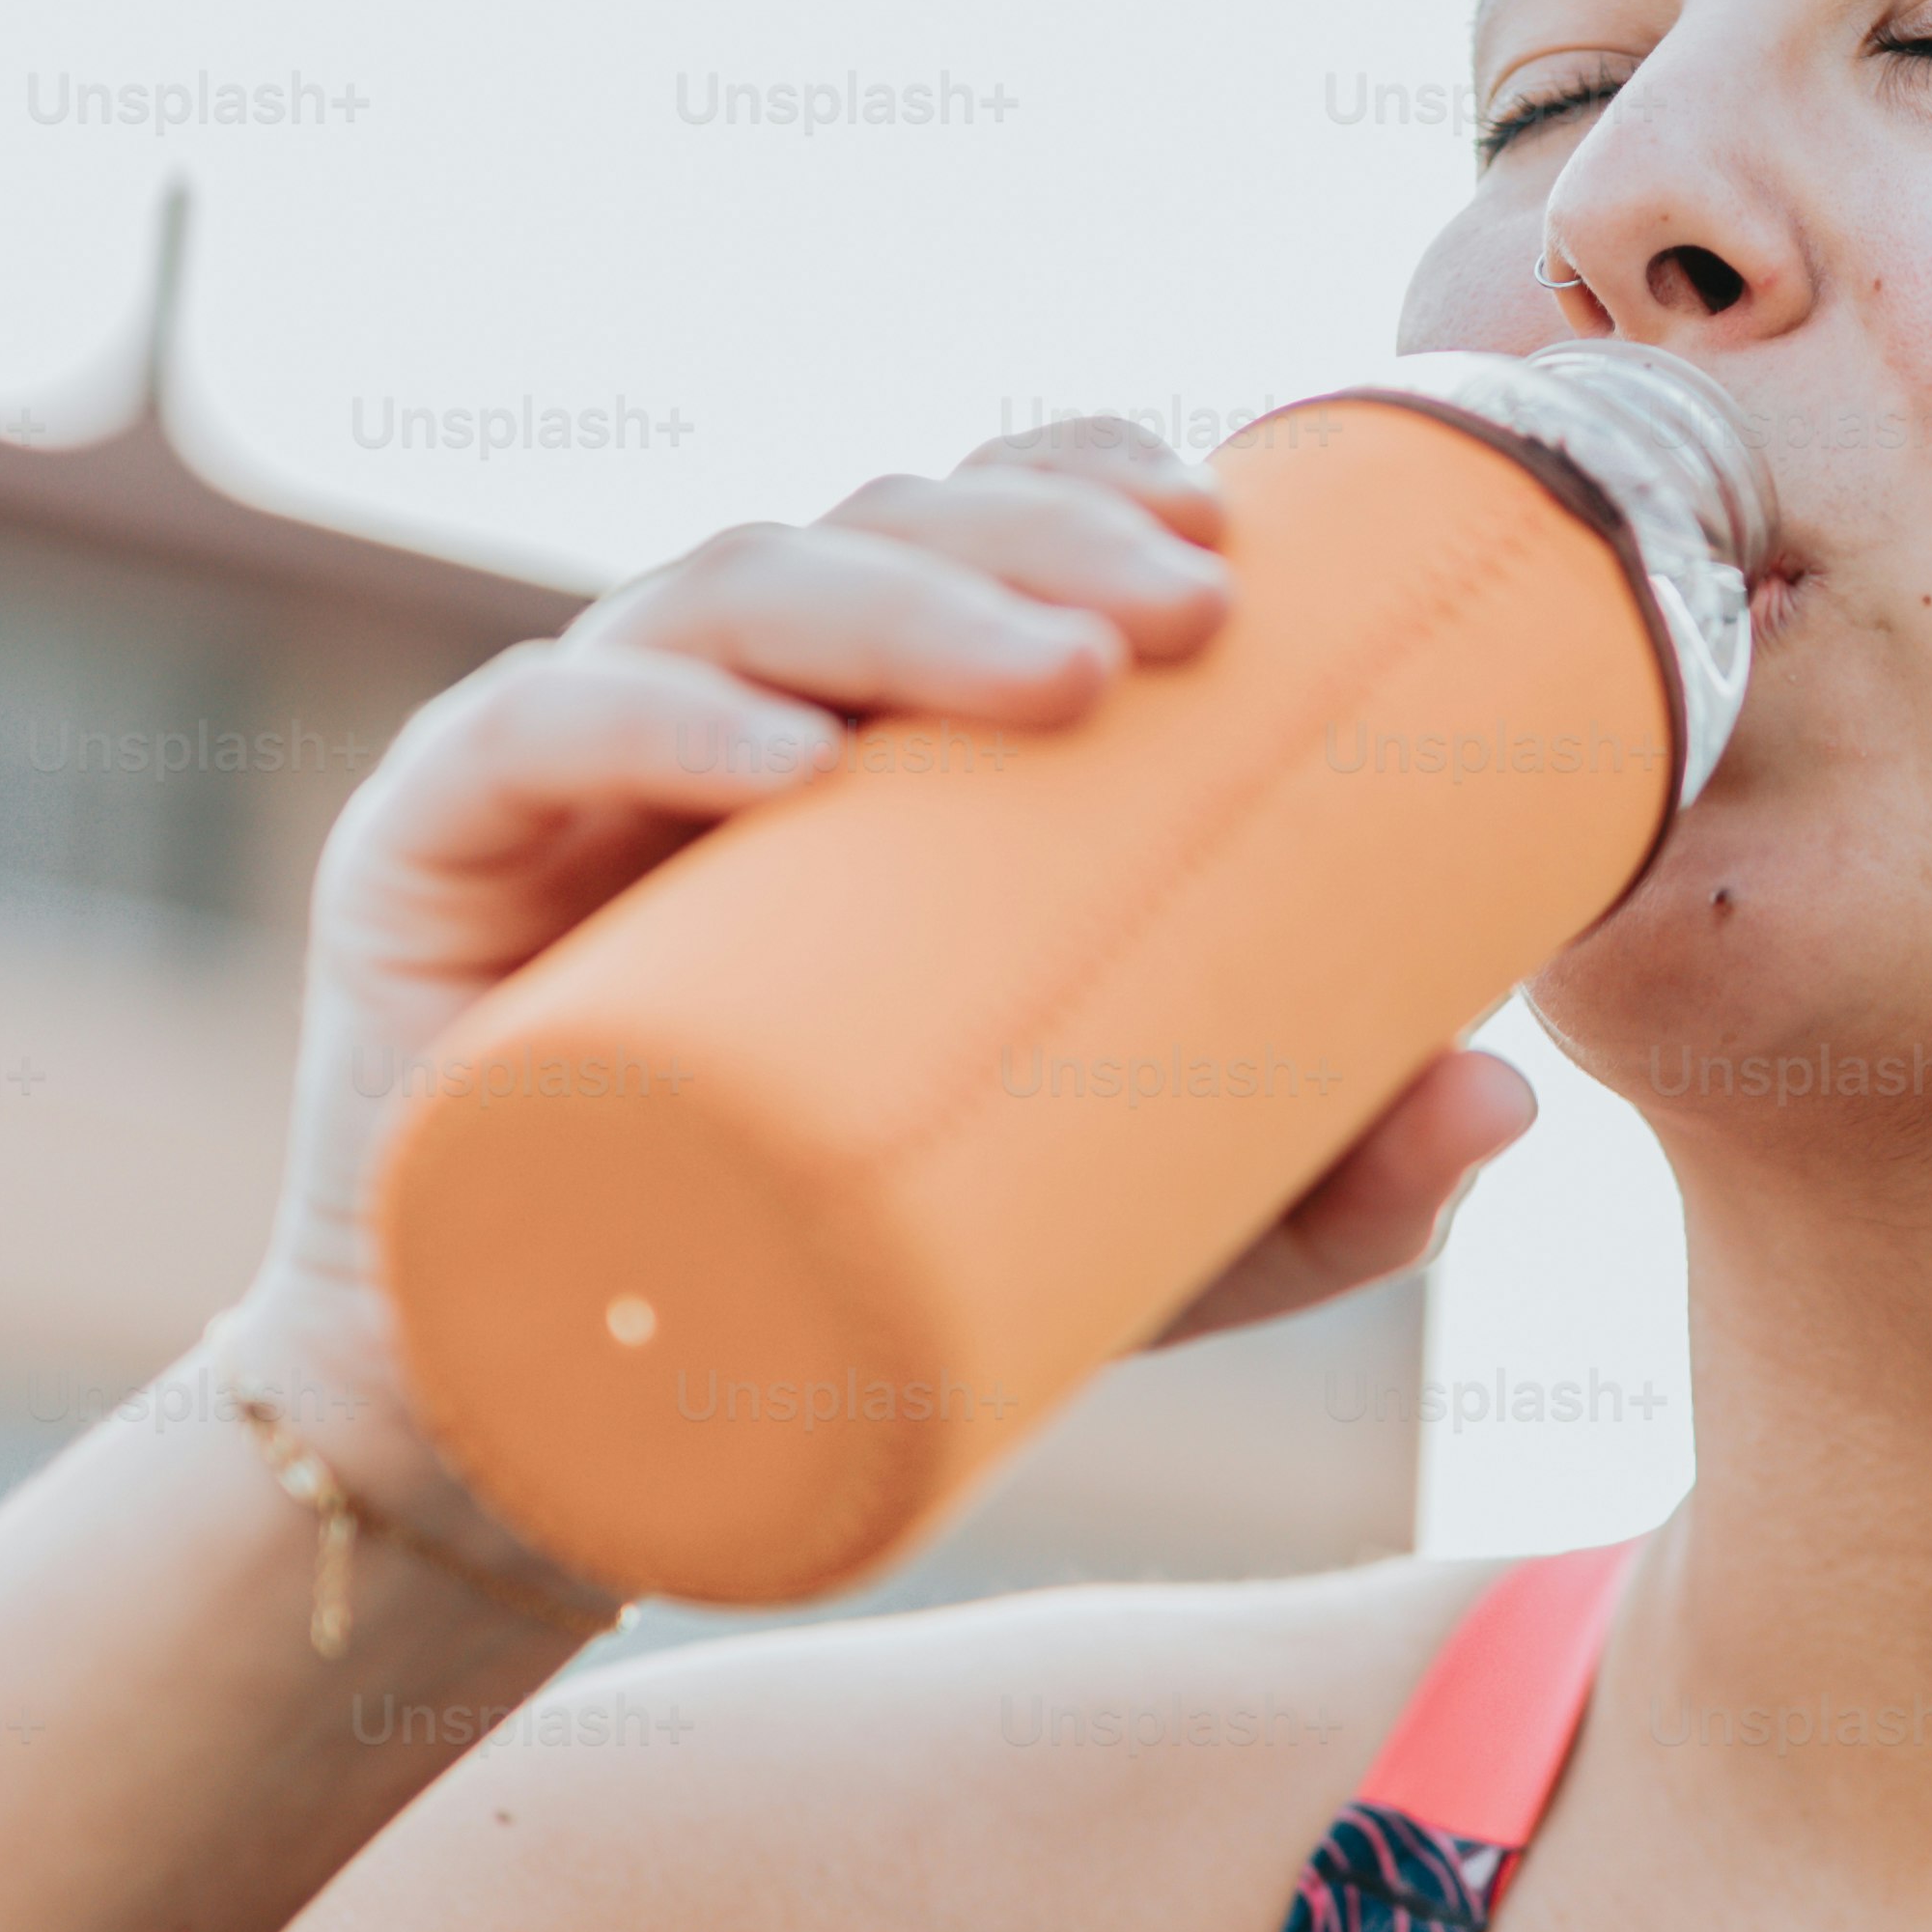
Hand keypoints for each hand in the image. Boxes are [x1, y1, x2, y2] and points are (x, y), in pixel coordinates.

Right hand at [224, 414, 1538, 1489]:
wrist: (554, 1447)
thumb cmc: (836, 1284)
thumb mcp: (1120, 1244)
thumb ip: (1312, 1184)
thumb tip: (1507, 1095)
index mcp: (850, 731)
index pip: (966, 526)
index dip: (1085, 484)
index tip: (1234, 533)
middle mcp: (707, 704)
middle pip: (869, 528)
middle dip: (1040, 538)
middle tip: (1192, 616)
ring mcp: (558, 766)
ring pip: (721, 596)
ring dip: (898, 604)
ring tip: (1057, 681)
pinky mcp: (424, 857)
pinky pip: (528, 737)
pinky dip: (656, 725)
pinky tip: (789, 768)